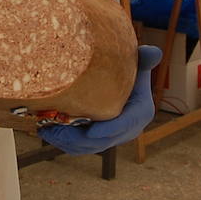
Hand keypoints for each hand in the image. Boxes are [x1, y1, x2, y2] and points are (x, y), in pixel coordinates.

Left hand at [39, 45, 162, 154]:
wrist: (121, 78)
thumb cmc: (128, 68)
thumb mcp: (137, 63)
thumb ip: (143, 59)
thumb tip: (154, 52)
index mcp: (140, 112)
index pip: (125, 125)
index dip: (109, 130)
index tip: (91, 131)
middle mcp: (126, 130)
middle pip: (101, 142)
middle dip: (77, 139)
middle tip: (57, 129)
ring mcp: (110, 137)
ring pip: (86, 147)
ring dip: (65, 141)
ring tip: (46, 129)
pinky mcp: (96, 139)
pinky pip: (78, 146)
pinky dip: (62, 141)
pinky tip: (47, 130)